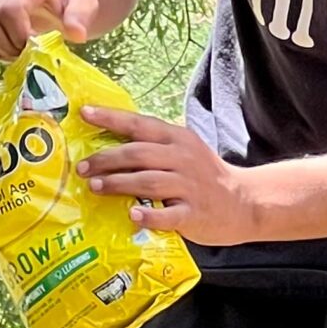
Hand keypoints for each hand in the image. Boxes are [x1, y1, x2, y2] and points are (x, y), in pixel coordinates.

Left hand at [75, 105, 262, 245]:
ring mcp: (189, 186)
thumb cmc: (204, 176)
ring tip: (94, 187)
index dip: (110, 118)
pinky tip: (132, 214)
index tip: (84, 113)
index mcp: (177, 139)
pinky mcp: (194, 212)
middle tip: (82, 168)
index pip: (139, 124)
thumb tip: (108, 149)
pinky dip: (149, 214)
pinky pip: (168, 214)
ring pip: (148, 181)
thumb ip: (152, 147)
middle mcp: (182, 158)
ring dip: (118, 183)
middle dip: (106, 159)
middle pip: (138, 154)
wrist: (244, 202)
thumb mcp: (183, 151)